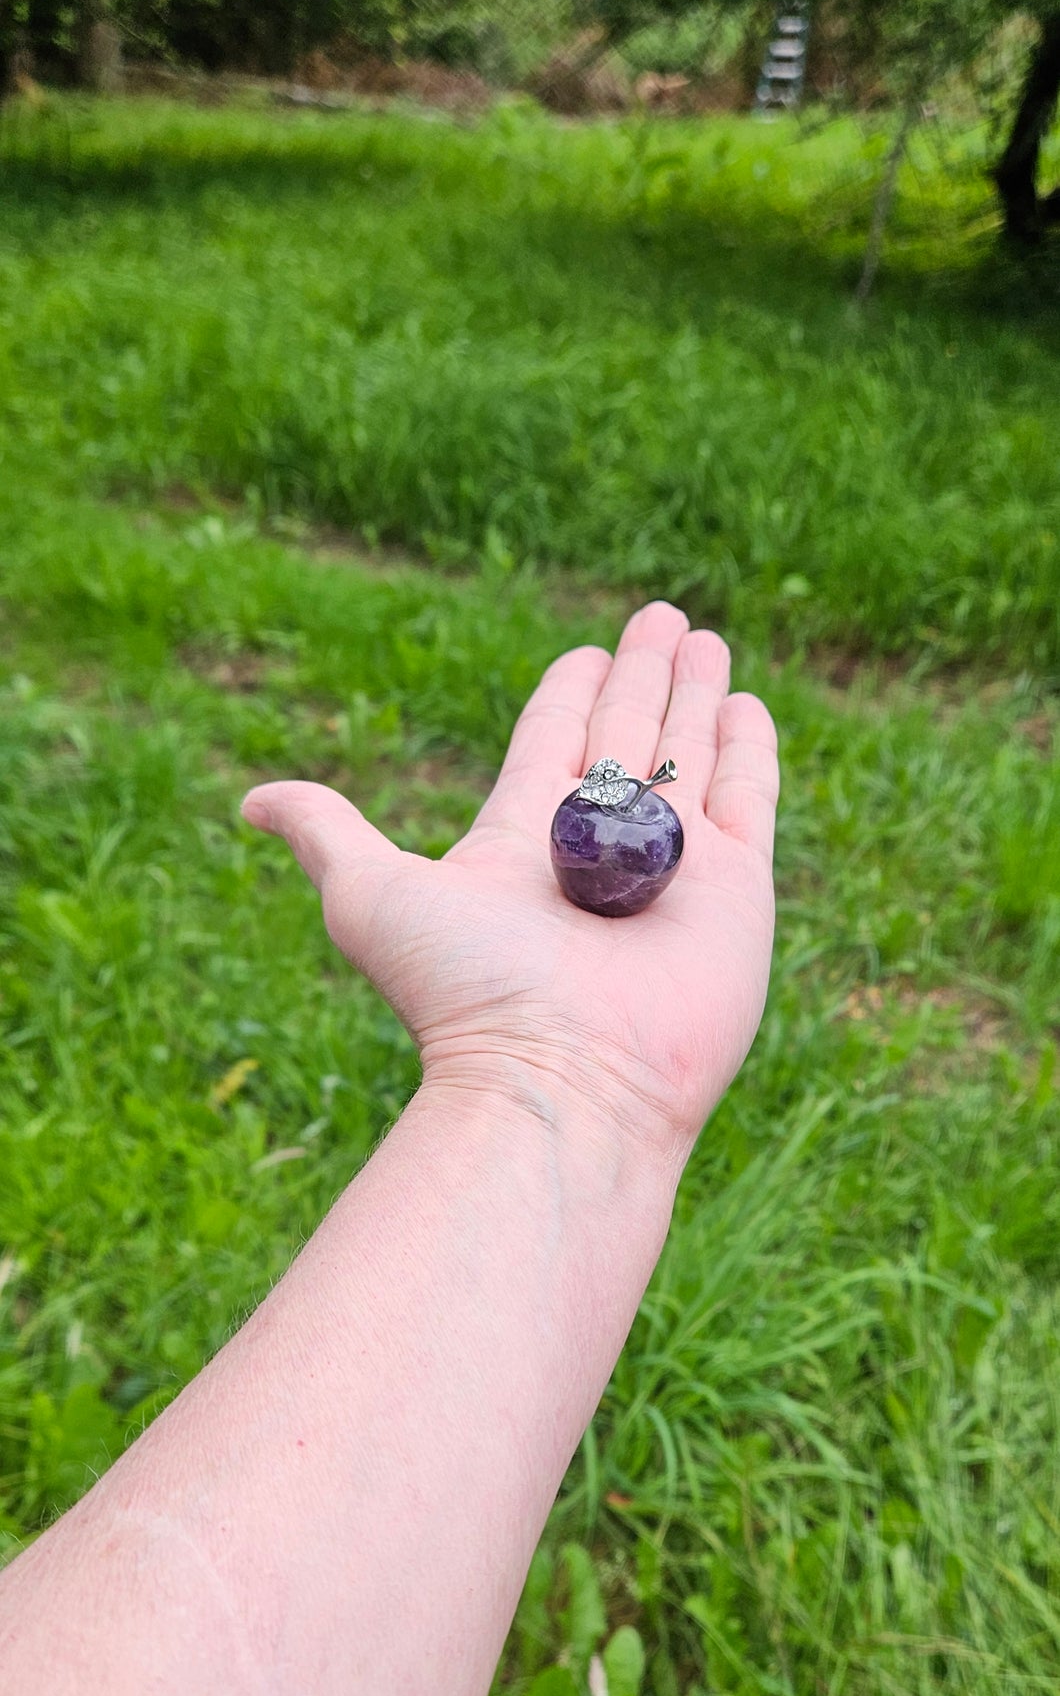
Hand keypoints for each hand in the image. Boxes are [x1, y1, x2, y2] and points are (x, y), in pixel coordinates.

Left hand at [241, 602, 777, 1161]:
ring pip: (688, 755)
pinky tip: (748, 704)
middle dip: (643, 675)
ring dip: (696, 694)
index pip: (551, 745)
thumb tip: (249, 802)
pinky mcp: (736, 889)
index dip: (568, 696)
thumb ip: (325, 832)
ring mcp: (673, 866)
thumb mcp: (370, 895)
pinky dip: (752, 750)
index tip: (586, 652)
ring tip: (704, 636)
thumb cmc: (462, 992)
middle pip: (625, 737)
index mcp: (520, 841)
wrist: (562, 1079)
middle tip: (663, 616)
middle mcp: (599, 848)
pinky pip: (748, 801)